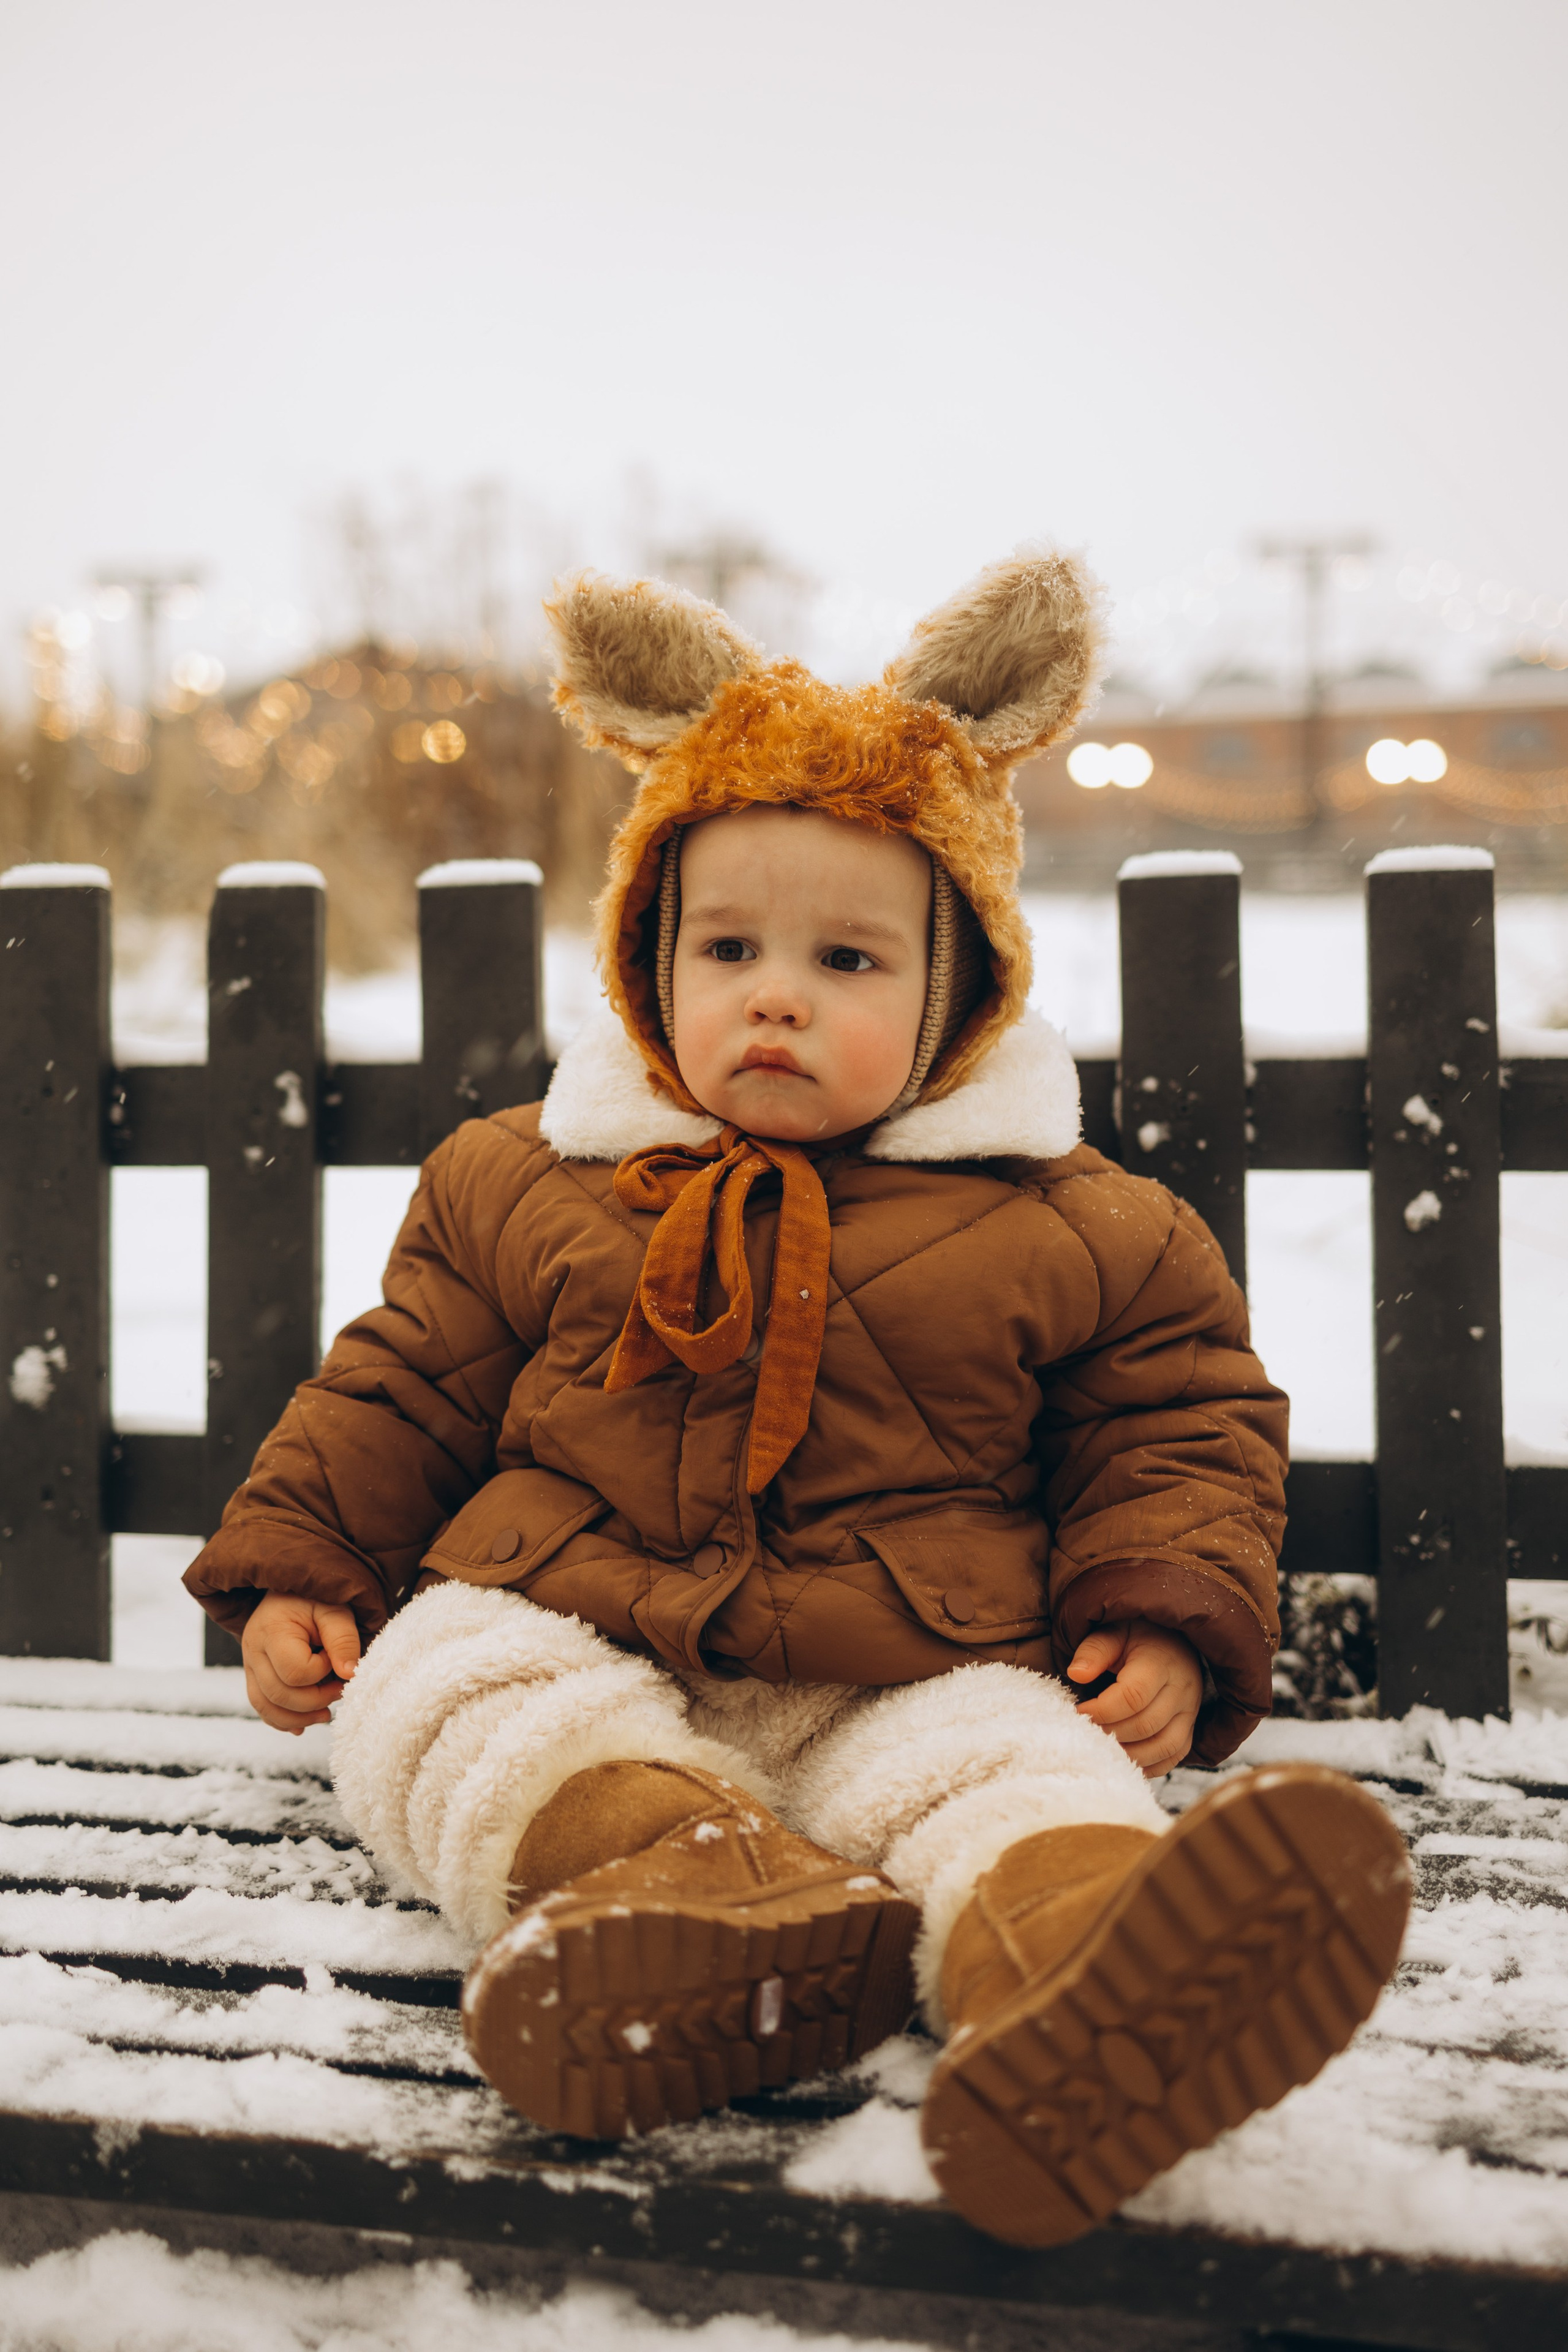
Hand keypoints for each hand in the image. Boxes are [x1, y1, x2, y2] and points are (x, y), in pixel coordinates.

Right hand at [241, 1592, 360, 1735]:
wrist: (292, 1589)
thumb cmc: (316, 1597)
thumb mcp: (335, 1608)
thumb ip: (343, 1639)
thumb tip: (349, 1674)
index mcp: (271, 1630)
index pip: (294, 1671)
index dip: (321, 1672)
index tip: (335, 1657)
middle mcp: (253, 1650)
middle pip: (279, 1694)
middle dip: (314, 1700)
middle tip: (340, 1690)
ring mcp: (249, 1665)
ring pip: (266, 1707)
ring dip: (298, 1718)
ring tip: (326, 1714)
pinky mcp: (254, 1675)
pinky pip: (261, 1707)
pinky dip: (282, 1720)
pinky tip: (303, 1724)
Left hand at [1067, 1617, 1202, 1775]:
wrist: (1174, 1641)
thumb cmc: (1136, 1636)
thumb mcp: (1113, 1632)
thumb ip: (1094, 1651)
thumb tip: (1076, 1674)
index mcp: (1160, 1662)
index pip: (1132, 1697)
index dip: (1102, 1710)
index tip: (1079, 1710)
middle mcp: (1181, 1689)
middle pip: (1146, 1725)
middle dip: (1110, 1733)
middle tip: (1087, 1730)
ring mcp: (1190, 1711)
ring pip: (1164, 1747)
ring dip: (1129, 1754)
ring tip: (1103, 1746)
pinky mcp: (1190, 1727)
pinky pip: (1174, 1756)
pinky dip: (1149, 1765)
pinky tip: (1125, 1759)